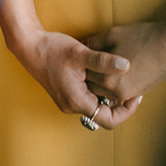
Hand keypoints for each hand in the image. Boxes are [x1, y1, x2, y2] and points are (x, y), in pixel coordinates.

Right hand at [15, 27, 141, 127]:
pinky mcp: (66, 93)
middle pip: (104, 115)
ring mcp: (68, 101)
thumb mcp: (81, 53)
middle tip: (133, 85)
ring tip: (122, 79)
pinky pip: (88, 98)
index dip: (126, 111)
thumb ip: (104, 61)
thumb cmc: (53, 49)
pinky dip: (99, 90)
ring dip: (109, 96)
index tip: (137, 95)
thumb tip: (127, 66)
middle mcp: (72, 106)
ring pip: (96, 106)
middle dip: (120, 103)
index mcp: (77, 101)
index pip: (109, 120)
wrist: (29, 46)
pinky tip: (105, 75)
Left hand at [84, 19, 165, 103]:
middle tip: (85, 61)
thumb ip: (94, 43)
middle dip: (88, 74)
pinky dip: (111, 86)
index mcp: (107, 78)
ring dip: (99, 82)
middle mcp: (115, 91)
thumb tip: (81, 46)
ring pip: (103, 93)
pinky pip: (116, 95)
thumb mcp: (113, 34)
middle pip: (92, 87)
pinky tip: (113, 72)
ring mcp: (127, 95)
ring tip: (99, 66)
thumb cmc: (143, 37)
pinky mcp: (137, 94)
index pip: (84, 75)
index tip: (79, 54)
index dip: (80, 63)